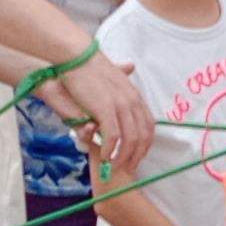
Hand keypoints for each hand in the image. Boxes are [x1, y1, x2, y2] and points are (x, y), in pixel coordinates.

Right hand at [47, 52, 155, 179]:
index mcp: (135, 96)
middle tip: (126, 168)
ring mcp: (121, 105)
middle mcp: (133, 102)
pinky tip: (104, 156)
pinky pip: (113, 137)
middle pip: (142, 137)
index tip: (135, 156)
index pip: (148, 126)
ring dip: (122, 157)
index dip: (144, 145)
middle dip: (136, 156)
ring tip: (113, 166)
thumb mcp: (113, 71)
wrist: (77, 57)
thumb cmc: (91, 65)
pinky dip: (109, 150)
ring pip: (130, 140)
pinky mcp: (106, 109)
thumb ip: (123, 74)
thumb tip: (131, 66)